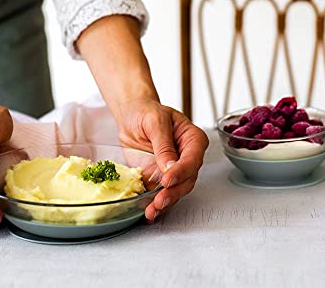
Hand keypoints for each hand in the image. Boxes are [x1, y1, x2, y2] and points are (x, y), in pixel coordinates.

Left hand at [115, 99, 208, 221]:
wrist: (131, 117)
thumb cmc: (147, 112)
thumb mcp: (155, 121)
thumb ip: (163, 144)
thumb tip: (169, 166)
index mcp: (193, 139)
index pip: (193, 159)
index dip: (182, 171)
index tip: (167, 180)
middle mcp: (187, 157)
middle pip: (187, 179)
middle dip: (174, 192)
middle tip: (160, 200)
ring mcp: (175, 170)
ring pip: (176, 191)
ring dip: (165, 202)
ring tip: (152, 210)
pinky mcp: (160, 179)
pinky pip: (161, 194)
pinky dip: (155, 205)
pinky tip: (149, 212)